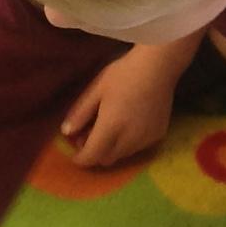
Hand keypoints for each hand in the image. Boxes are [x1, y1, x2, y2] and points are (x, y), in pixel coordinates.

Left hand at [61, 47, 177, 168]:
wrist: (159, 67)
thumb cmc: (123, 74)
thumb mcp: (96, 90)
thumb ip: (80, 114)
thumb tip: (66, 132)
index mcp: (110, 128)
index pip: (91, 156)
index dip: (81, 159)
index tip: (75, 153)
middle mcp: (129, 140)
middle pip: (106, 159)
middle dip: (95, 153)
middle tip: (89, 135)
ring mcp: (145, 139)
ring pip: (123, 155)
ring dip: (112, 148)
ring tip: (110, 128)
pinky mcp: (158, 135)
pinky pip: (138, 147)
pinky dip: (128, 143)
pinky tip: (129, 123)